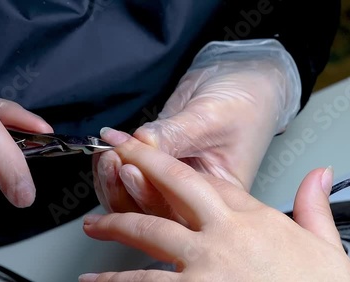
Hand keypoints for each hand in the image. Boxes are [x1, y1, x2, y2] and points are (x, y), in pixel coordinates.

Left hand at [81, 134, 349, 281]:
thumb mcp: (326, 249)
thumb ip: (315, 208)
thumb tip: (319, 176)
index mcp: (254, 219)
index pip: (211, 182)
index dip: (179, 168)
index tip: (158, 161)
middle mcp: (224, 234)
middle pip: (174, 186)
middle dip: (141, 164)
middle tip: (115, 155)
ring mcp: (204, 264)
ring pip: (148, 231)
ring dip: (116, 223)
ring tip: (93, 224)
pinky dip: (114, 280)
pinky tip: (94, 279)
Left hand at [93, 39, 301, 217]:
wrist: (242, 81)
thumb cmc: (243, 101)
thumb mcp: (211, 116)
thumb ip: (174, 134)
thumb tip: (139, 144)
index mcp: (220, 196)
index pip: (176, 205)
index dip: (145, 188)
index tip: (126, 162)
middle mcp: (195, 198)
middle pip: (149, 211)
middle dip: (122, 187)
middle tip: (111, 158)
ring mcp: (173, 185)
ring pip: (133, 200)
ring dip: (112, 181)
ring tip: (106, 155)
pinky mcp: (157, 169)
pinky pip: (129, 181)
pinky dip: (112, 171)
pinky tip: (106, 155)